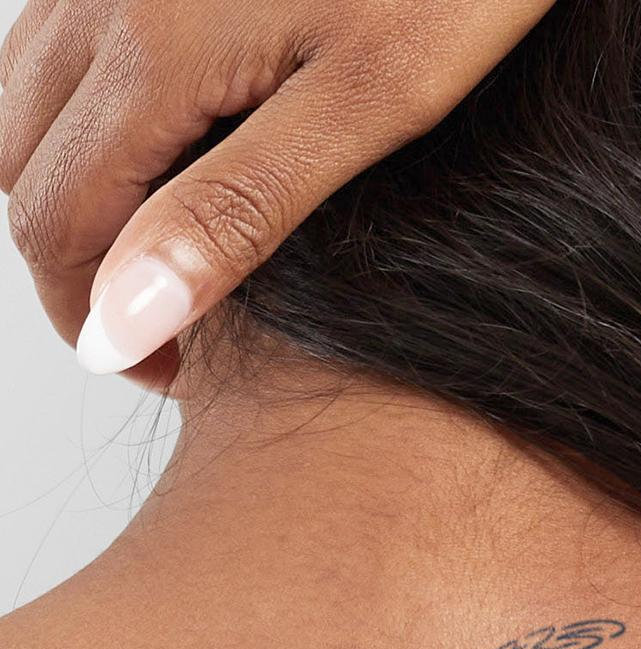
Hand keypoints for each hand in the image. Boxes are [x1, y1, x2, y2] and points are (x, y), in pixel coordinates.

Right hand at [0, 0, 553, 388]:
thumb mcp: (365, 109)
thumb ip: (232, 215)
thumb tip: (122, 326)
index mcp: (150, 46)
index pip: (54, 225)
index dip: (95, 323)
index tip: (169, 373)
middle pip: (20, 167)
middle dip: (74, 266)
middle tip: (166, 324)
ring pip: (27, 102)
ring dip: (69, 191)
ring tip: (164, 250)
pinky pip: (64, 43)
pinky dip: (87, 118)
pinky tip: (165, 150)